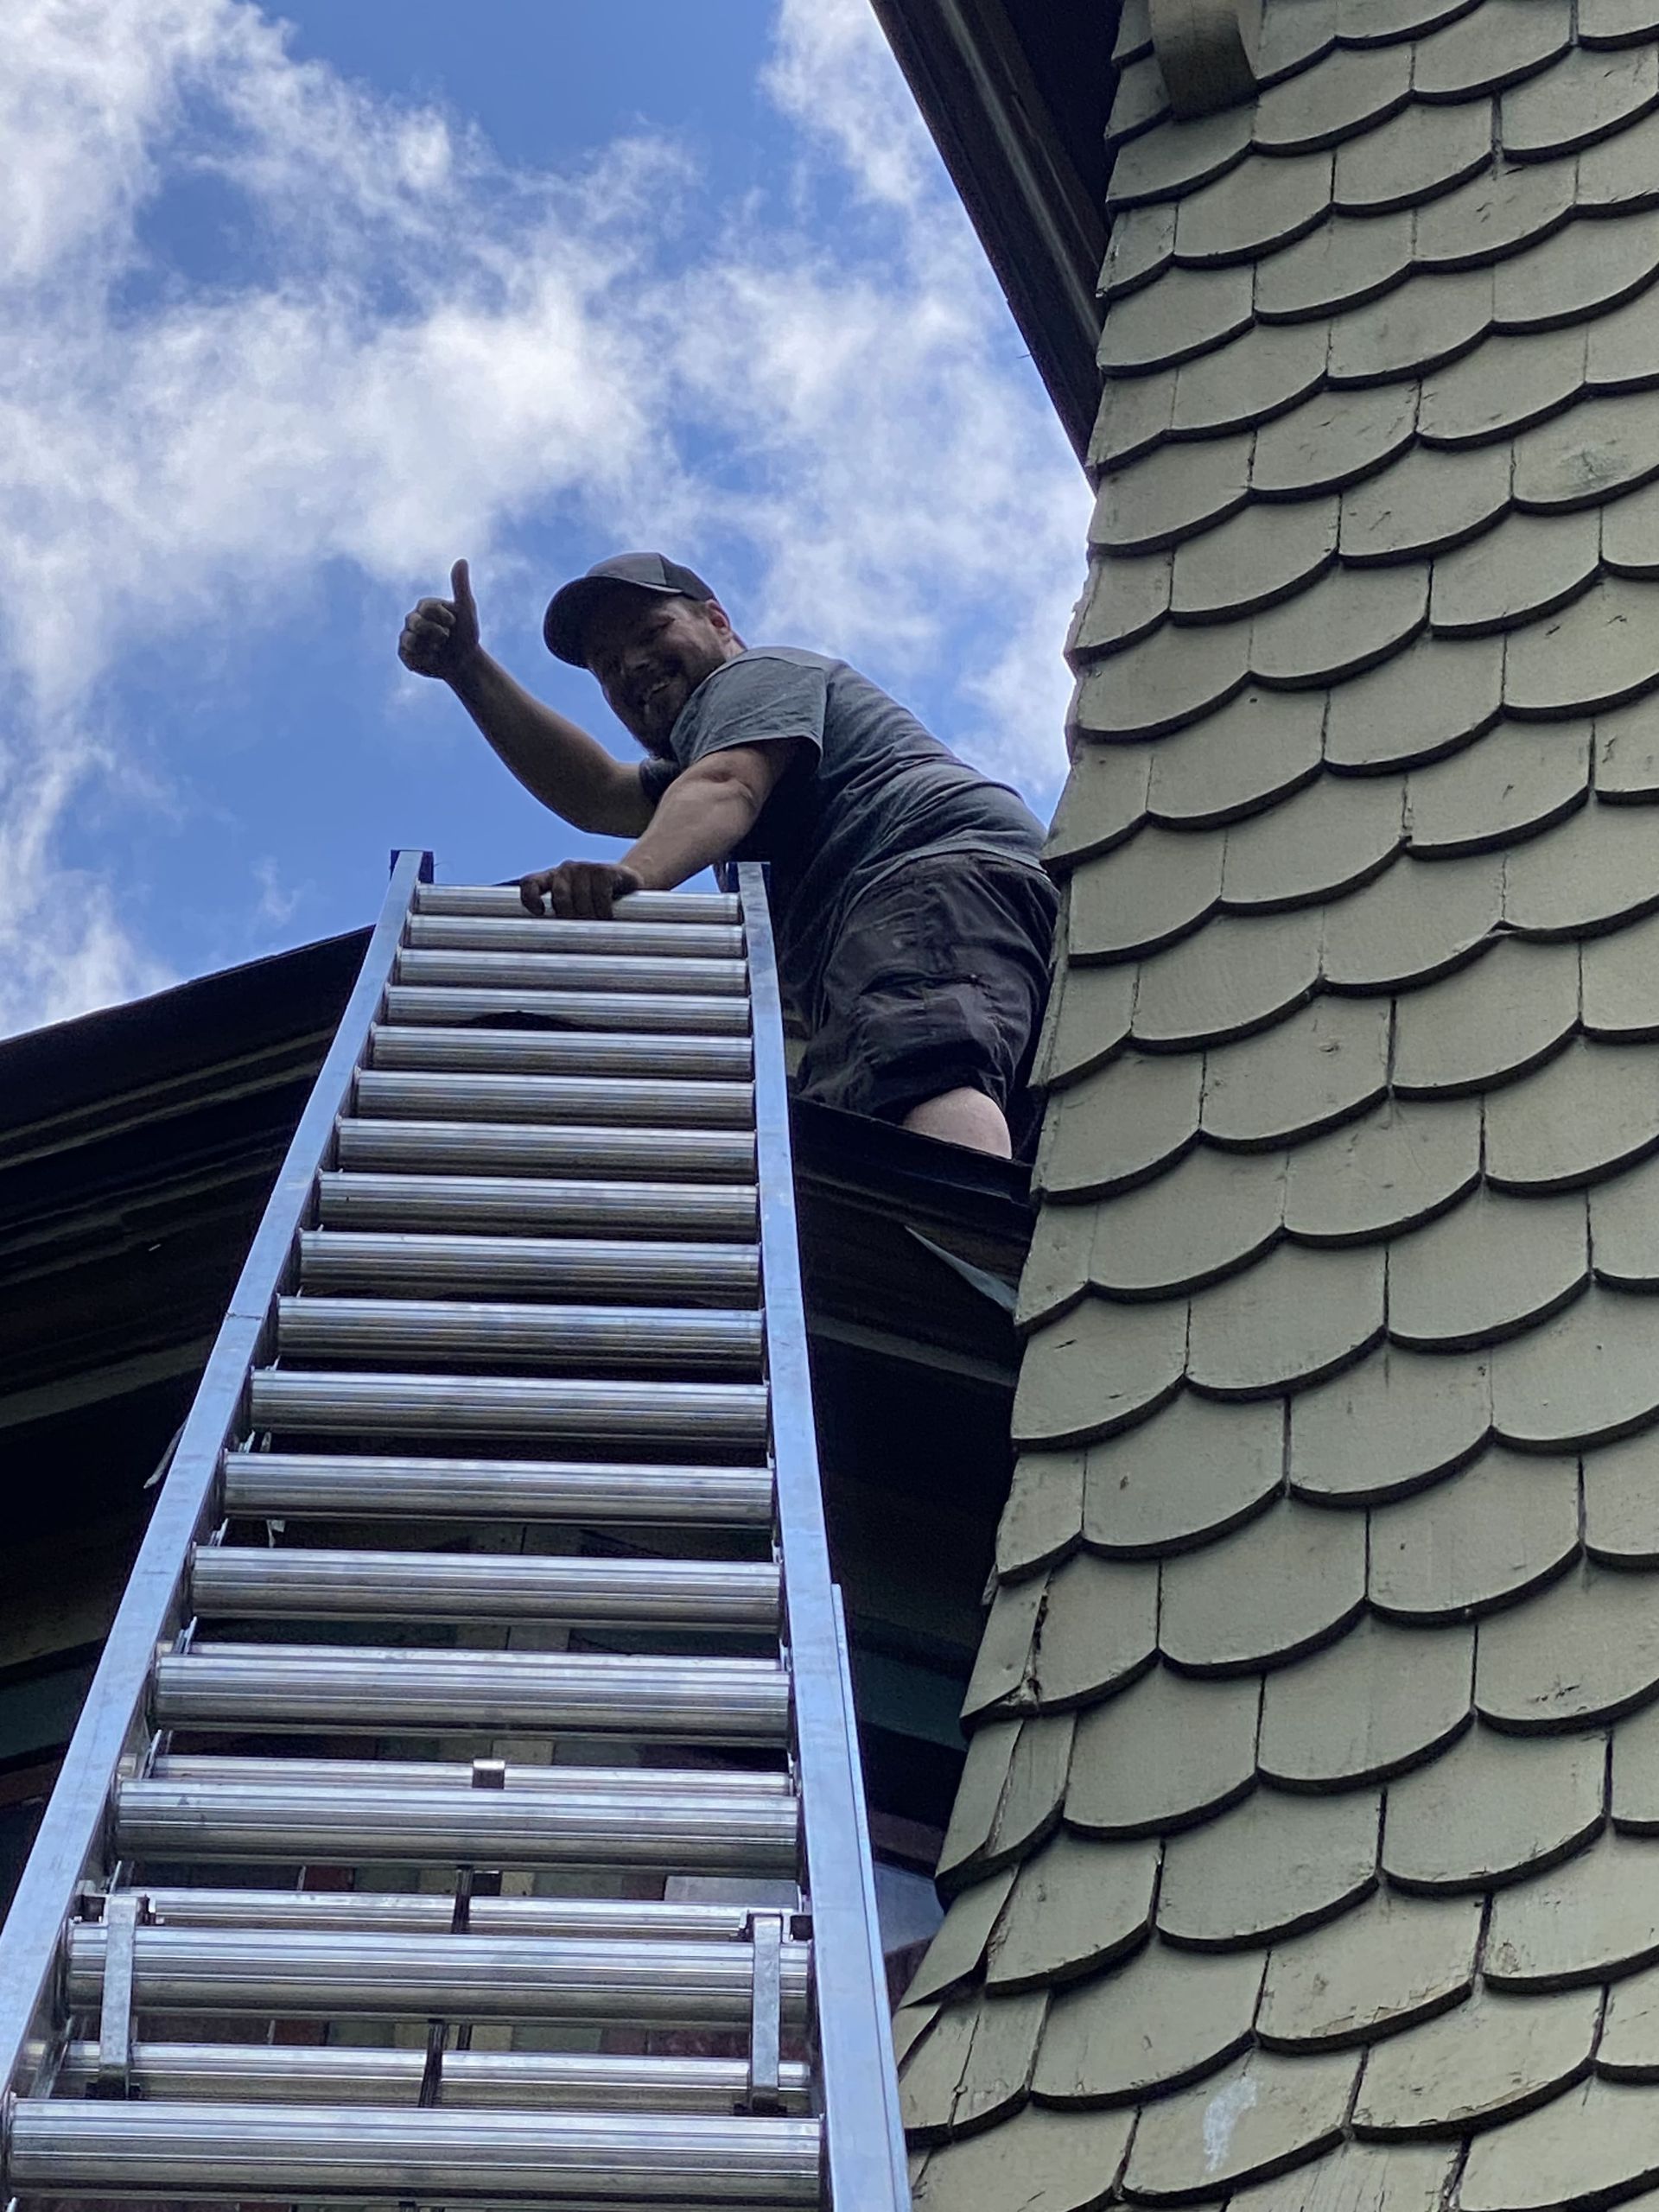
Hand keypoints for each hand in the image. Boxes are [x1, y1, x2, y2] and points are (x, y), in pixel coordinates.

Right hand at [399, 559, 480, 679]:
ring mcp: (407, 636)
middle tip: (447, 638)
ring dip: (431, 648)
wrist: (465, 661)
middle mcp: (412, 619)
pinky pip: (410, 656)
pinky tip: (433, 659)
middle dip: (437, 633)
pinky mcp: (405, 654)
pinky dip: (426, 660)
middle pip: (416, 623)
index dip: (443, 617)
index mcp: (425, 606)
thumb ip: (461, 586)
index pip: (427, 607)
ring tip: (439, 649)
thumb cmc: (466, 633)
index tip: (453, 622)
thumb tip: (462, 560)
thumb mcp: (467, 610)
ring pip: (410, 640)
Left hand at [520, 860, 644, 920]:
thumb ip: (561, 920)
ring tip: (598, 924)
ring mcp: (586, 867)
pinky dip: (604, 910)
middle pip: (561, 898)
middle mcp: (566, 869)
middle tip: (583, 929)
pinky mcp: (606, 870)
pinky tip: (608, 916)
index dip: (530, 897)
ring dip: (590, 916)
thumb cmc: (596, 904)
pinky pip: (600, 894)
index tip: (541, 913)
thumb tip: (549, 951)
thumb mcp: (575, 910)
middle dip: (572, 918)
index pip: (530, 883)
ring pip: (581, 898)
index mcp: (552, 879)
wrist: (629, 888)